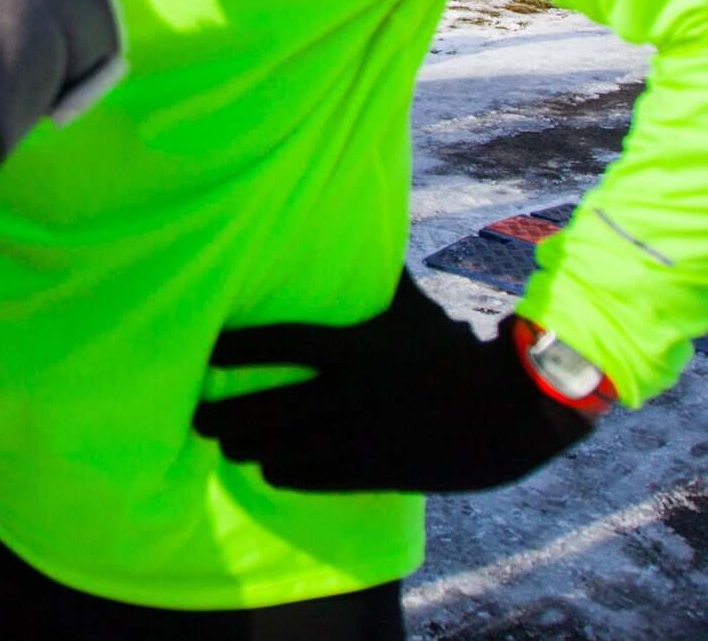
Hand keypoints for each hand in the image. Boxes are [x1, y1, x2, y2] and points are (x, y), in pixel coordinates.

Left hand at [193, 272, 594, 493]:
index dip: (241, 349)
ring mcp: (365, 435)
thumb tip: (363, 230)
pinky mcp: (382, 470)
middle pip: (273, 407)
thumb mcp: (414, 309)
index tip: (208, 352)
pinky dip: (292, 475)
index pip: (282, 345)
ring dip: (253, 446)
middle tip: (197, 416)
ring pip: (292, 445)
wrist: (510, 409)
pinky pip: (324, 476)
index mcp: (355, 348)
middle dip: (230, 414)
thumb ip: (381, 281)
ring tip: (226, 445)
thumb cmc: (456, 349)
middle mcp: (352, 394)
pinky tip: (269, 472)